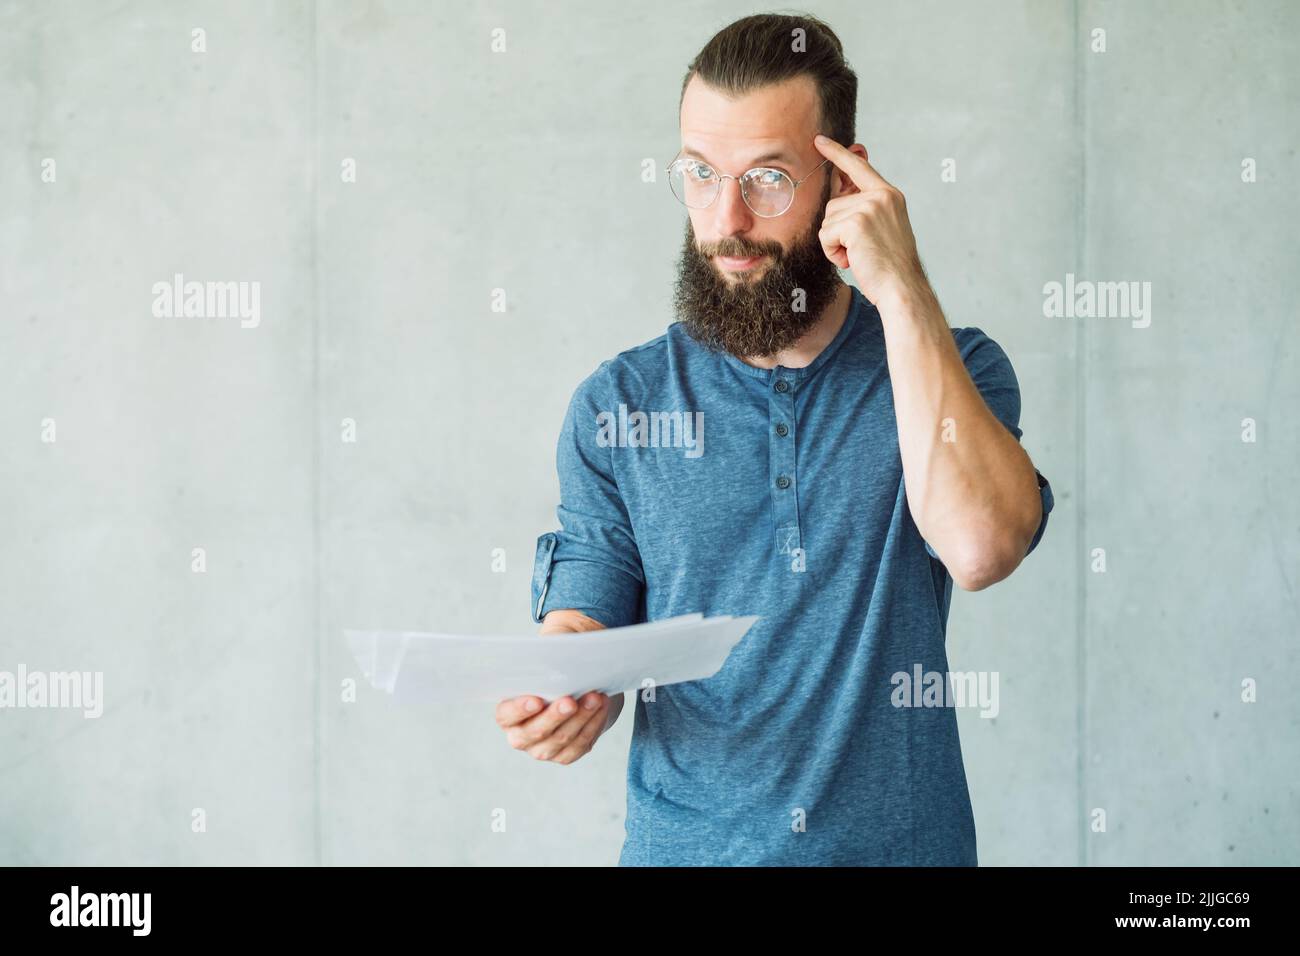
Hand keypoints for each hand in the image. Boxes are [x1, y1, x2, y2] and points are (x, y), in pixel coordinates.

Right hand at [495, 609, 616, 764]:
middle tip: (570, 700)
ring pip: (561, 739)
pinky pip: (580, 745)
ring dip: (581, 718)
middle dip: (555, 715)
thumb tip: (555, 660)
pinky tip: (601, 707)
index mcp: (507, 714)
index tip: (536, 700)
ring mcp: (543, 749)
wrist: (576, 687)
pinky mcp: (565, 755)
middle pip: (536, 731)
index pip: (506, 715)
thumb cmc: (554, 670)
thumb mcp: (547, 660)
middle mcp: (521, 736)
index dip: (519, 710)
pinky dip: (593, 724)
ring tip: (595, 697)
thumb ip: (545, 660)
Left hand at [813, 133, 925, 307]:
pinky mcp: (855, 223)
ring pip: (827, 221)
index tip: (819, 140)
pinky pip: (825, 235)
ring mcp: (869, 207)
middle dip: (837, 230)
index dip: (837, 154)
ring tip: (859, 255)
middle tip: (860, 249)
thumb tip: (839, 187)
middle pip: (833, 204)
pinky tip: (853, 259)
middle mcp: (881, 196)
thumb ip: (862, 206)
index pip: (858, 167)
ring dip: (835, 243)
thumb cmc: (890, 265)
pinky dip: (832, 252)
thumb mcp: (881, 227)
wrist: (901, 287)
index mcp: (889, 195)